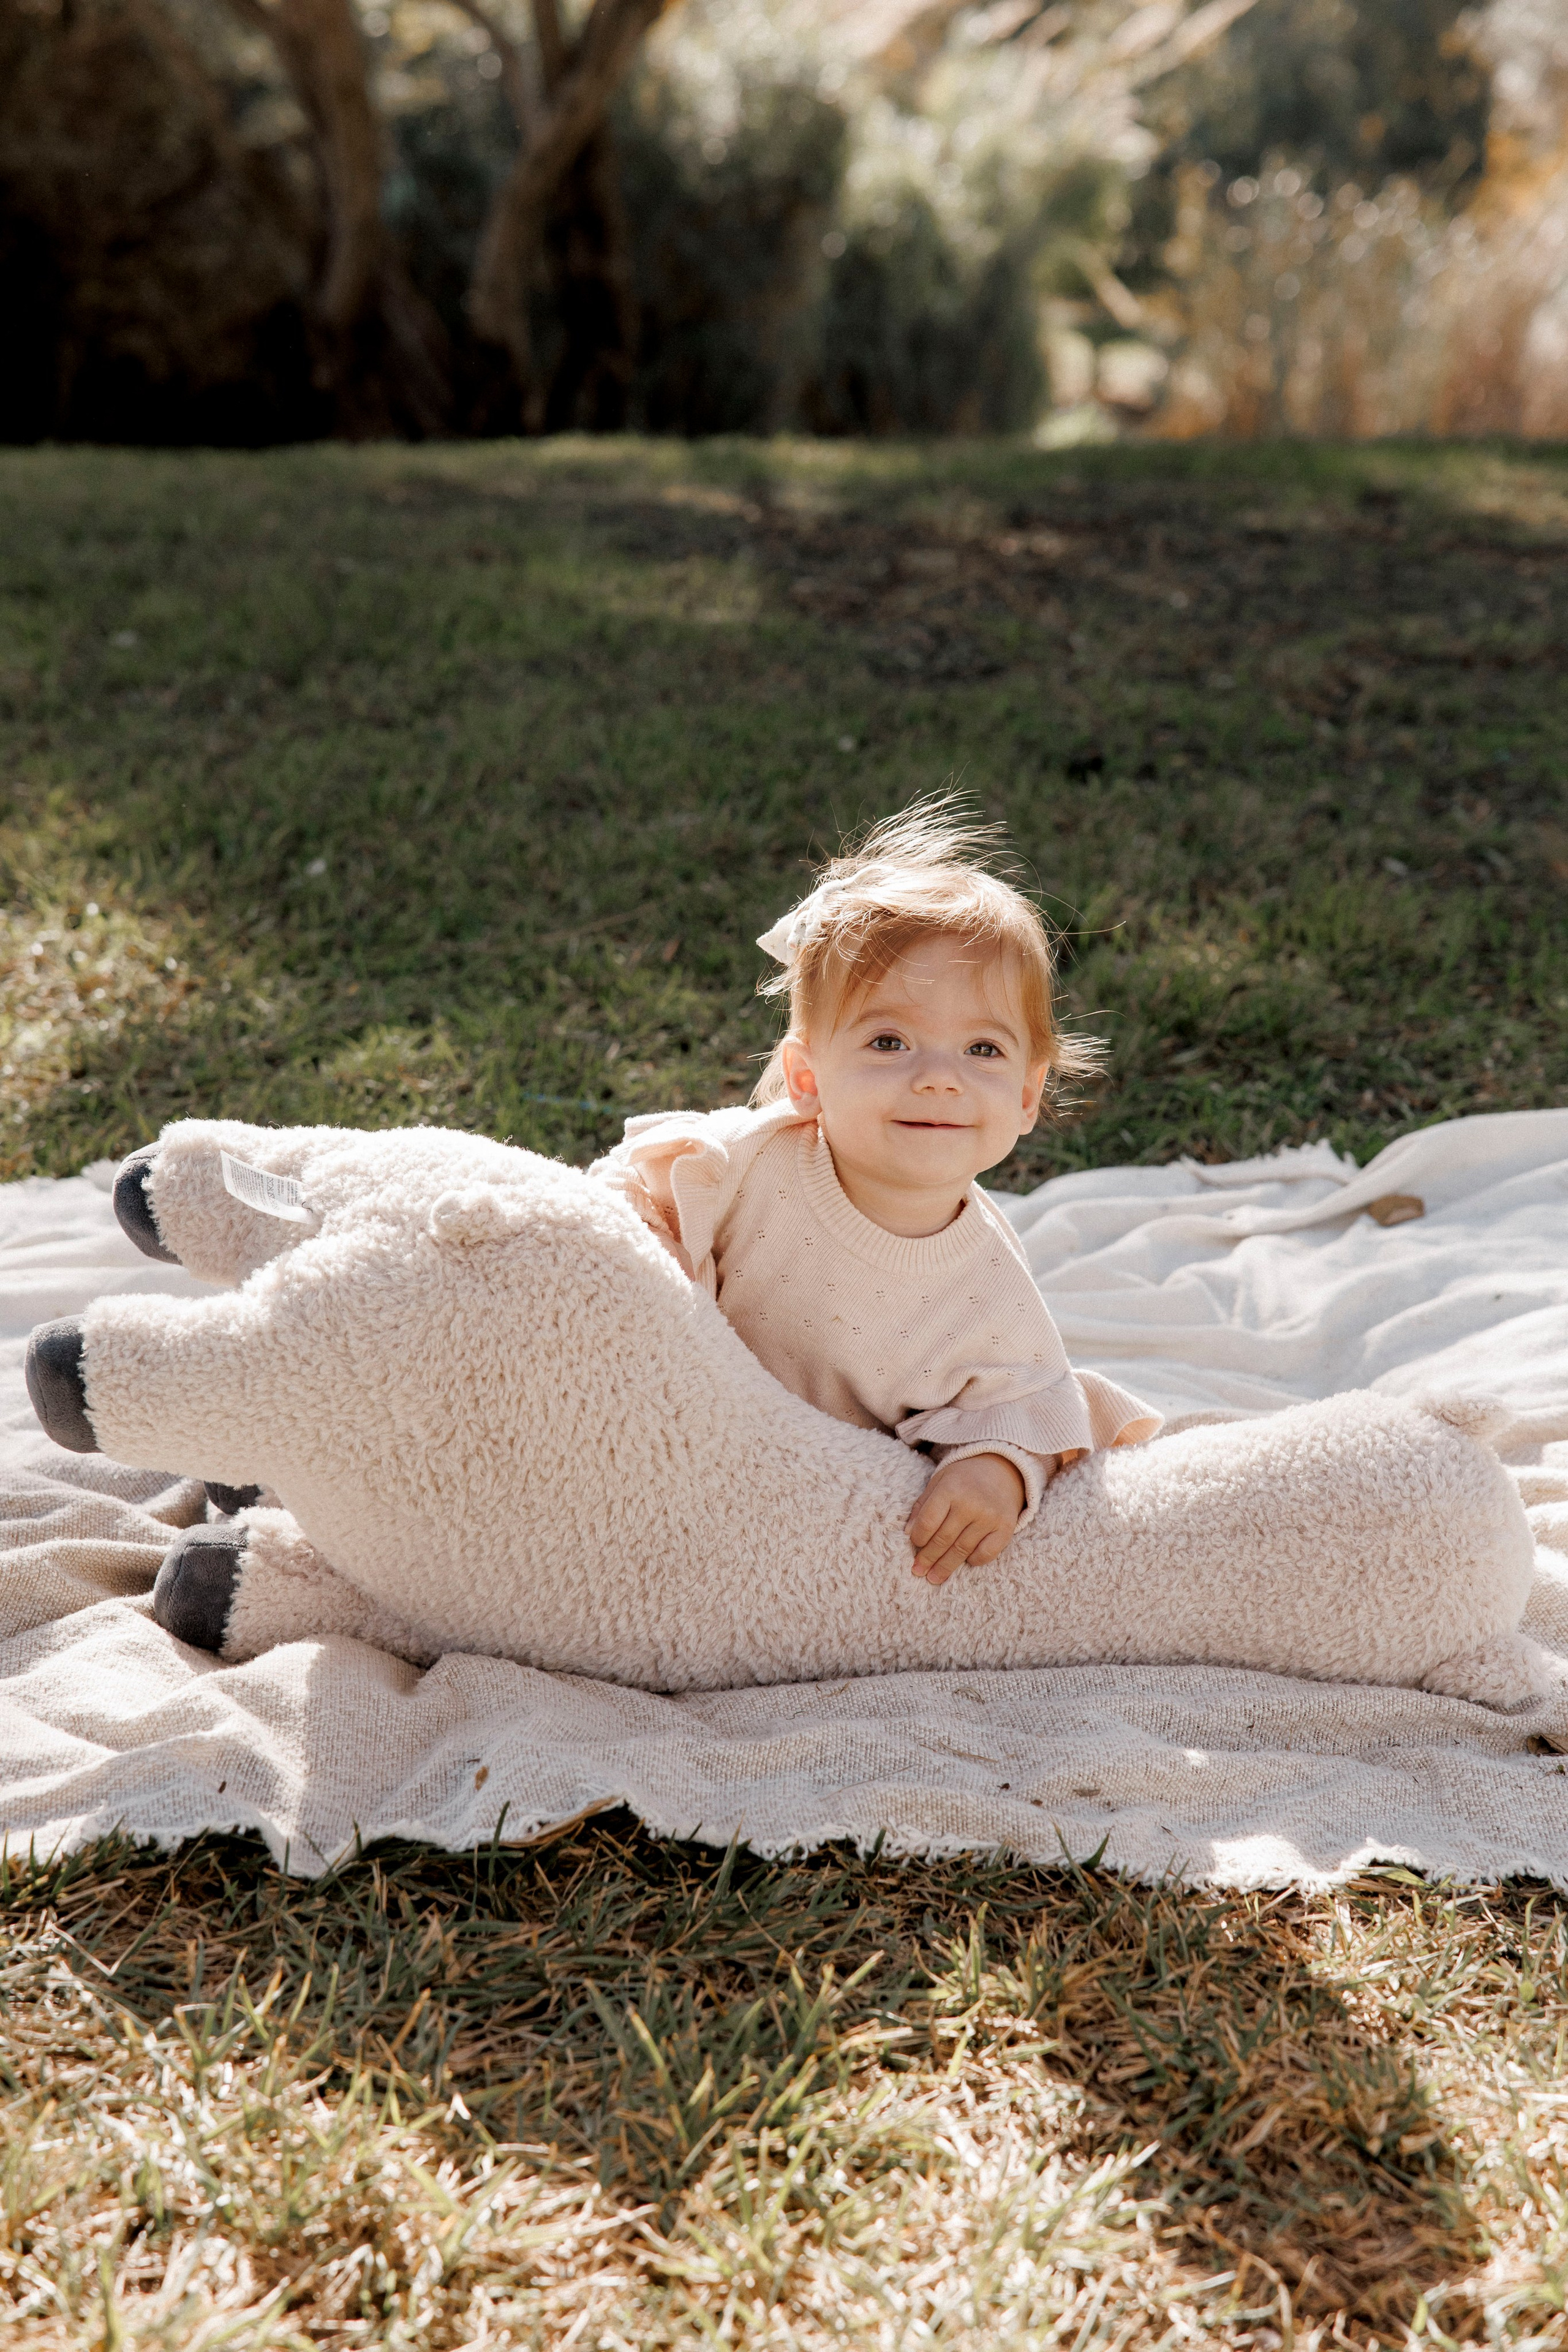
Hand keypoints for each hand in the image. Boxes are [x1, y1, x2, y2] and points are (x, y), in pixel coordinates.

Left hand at [907, 1453, 1041, 1586]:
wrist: (1002, 1469)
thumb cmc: (964, 1478)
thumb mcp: (940, 1482)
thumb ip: (923, 1505)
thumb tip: (909, 1533)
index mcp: (951, 1489)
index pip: (928, 1521)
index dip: (918, 1538)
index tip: (914, 1544)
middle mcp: (971, 1504)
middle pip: (943, 1539)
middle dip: (928, 1558)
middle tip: (918, 1571)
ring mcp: (990, 1518)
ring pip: (962, 1550)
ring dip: (946, 1567)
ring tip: (934, 1577)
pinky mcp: (1006, 1528)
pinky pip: (986, 1554)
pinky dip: (974, 1560)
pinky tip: (965, 1561)